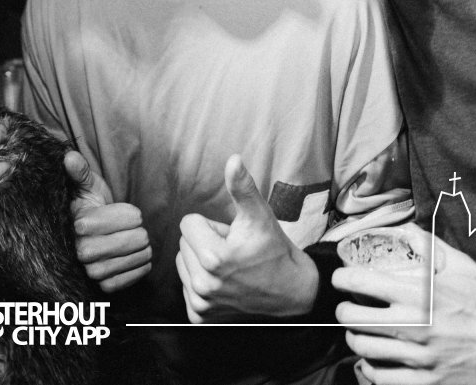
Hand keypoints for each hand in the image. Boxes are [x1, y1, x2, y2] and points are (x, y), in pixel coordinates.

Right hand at [65, 149, 151, 291]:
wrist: (85, 238)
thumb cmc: (88, 208)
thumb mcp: (86, 186)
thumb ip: (80, 172)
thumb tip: (70, 157)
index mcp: (80, 224)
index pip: (131, 218)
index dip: (132, 214)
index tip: (125, 213)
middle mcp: (82, 251)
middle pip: (136, 239)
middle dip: (139, 231)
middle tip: (132, 229)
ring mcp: (91, 271)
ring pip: (138, 257)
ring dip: (142, 249)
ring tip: (134, 242)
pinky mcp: (103, 288)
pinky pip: (133, 277)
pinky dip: (140, 267)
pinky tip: (135, 258)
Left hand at [176, 154, 318, 322]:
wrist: (292, 291)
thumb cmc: (274, 250)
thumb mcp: (259, 216)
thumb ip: (242, 187)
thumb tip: (233, 160)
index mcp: (213, 257)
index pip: (188, 223)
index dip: (211, 225)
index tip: (232, 237)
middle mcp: (203, 284)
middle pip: (183, 243)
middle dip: (206, 242)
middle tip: (233, 251)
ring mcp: (201, 303)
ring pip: (182, 263)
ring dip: (201, 261)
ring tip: (229, 266)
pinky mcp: (199, 317)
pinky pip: (185, 286)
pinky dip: (201, 282)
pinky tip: (223, 283)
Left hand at [333, 225, 475, 384]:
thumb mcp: (464, 266)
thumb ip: (428, 247)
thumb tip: (402, 230)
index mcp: (423, 294)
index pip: (362, 283)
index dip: (342, 278)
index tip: (341, 278)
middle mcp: (418, 327)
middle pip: (354, 319)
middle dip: (344, 310)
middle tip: (347, 306)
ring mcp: (423, 358)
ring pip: (364, 349)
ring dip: (354, 339)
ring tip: (358, 332)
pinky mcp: (431, 383)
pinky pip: (383, 379)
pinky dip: (370, 369)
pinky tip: (374, 360)